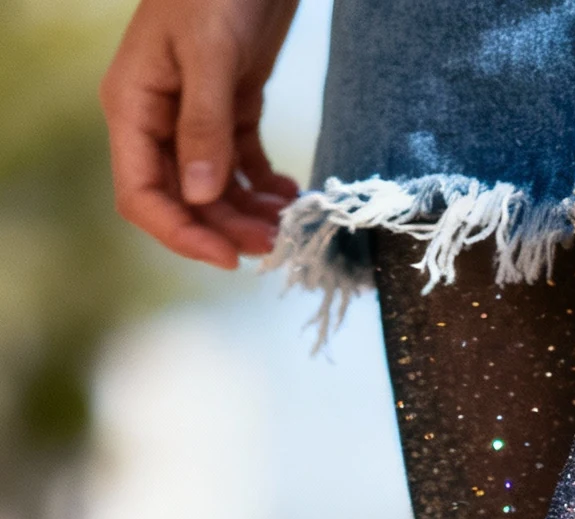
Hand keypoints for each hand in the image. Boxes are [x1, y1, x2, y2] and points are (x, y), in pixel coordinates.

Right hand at [101, 0, 303, 269]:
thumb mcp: (209, 54)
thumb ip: (204, 126)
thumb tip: (199, 198)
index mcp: (134, 106)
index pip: (142, 194)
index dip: (181, 234)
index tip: (227, 257)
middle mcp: (158, 118)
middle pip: (184, 200)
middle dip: (226, 228)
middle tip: (274, 245)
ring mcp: (194, 115)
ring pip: (215, 189)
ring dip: (249, 214)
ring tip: (288, 223)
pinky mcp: (231, 107)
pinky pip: (241, 164)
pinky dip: (264, 186)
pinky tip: (290, 194)